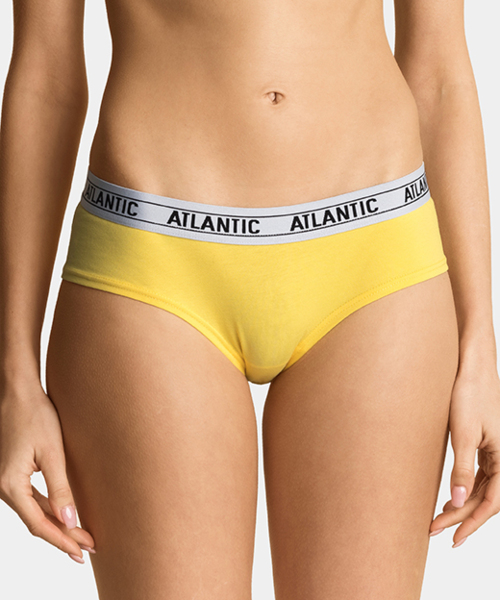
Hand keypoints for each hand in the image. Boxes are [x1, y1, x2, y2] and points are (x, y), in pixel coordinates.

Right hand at [0, 379, 94, 562]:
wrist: (19, 394)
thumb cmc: (35, 416)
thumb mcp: (52, 453)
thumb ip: (60, 489)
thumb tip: (70, 521)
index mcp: (11, 485)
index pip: (39, 524)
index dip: (62, 540)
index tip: (82, 552)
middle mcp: (4, 488)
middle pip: (36, 521)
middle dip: (63, 536)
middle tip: (87, 549)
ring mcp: (6, 482)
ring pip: (34, 512)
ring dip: (57, 525)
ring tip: (81, 537)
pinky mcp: (13, 474)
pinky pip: (31, 500)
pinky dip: (48, 510)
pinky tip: (64, 517)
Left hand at [428, 363, 499, 546]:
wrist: (471, 367)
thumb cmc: (469, 395)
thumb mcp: (462, 433)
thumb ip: (462, 468)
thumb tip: (458, 500)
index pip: (491, 502)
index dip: (472, 523)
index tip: (452, 538)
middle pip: (485, 498)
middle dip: (461, 516)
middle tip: (434, 529)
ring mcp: (496, 452)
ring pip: (482, 488)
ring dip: (462, 504)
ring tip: (439, 518)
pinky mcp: (485, 445)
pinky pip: (479, 475)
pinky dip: (465, 488)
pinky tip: (450, 495)